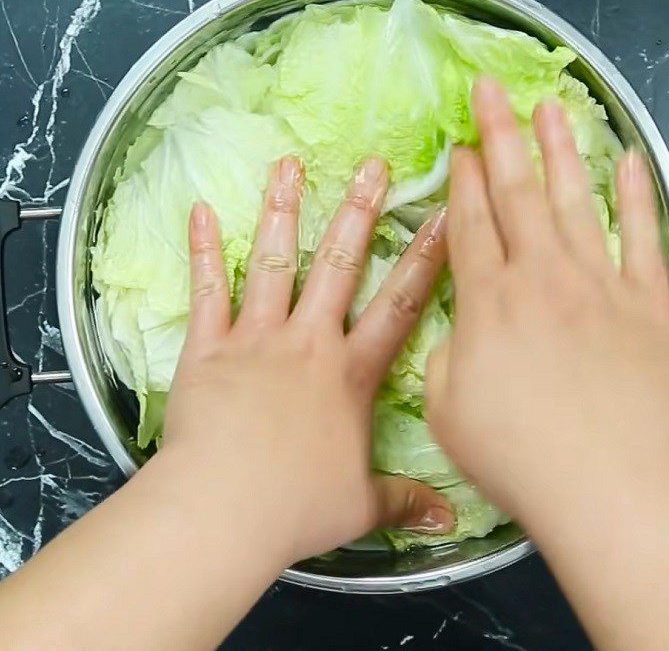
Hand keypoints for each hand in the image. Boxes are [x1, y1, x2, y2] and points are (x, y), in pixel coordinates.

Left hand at [163, 155, 452, 563]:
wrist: (221, 511)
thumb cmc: (295, 507)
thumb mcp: (361, 506)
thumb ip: (405, 502)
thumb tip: (452, 521)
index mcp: (350, 374)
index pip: (399, 307)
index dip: (424, 261)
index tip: (441, 218)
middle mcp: (308, 343)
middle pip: (338, 265)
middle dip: (358, 212)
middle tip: (371, 165)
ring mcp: (256, 339)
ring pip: (274, 262)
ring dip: (282, 210)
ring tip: (288, 164)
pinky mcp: (208, 348)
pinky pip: (207, 291)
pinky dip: (203, 250)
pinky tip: (200, 209)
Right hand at [427, 78, 668, 538]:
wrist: (610, 487)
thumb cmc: (519, 456)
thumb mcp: (446, 409)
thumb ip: (446, 353)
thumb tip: (460, 325)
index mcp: (489, 301)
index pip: (470, 222)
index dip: (461, 180)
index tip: (458, 145)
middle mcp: (542, 277)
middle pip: (517, 192)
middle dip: (500, 135)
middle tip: (490, 89)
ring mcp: (599, 284)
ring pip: (575, 200)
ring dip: (561, 149)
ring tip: (551, 104)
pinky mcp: (647, 303)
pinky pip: (642, 237)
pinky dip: (637, 196)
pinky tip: (630, 160)